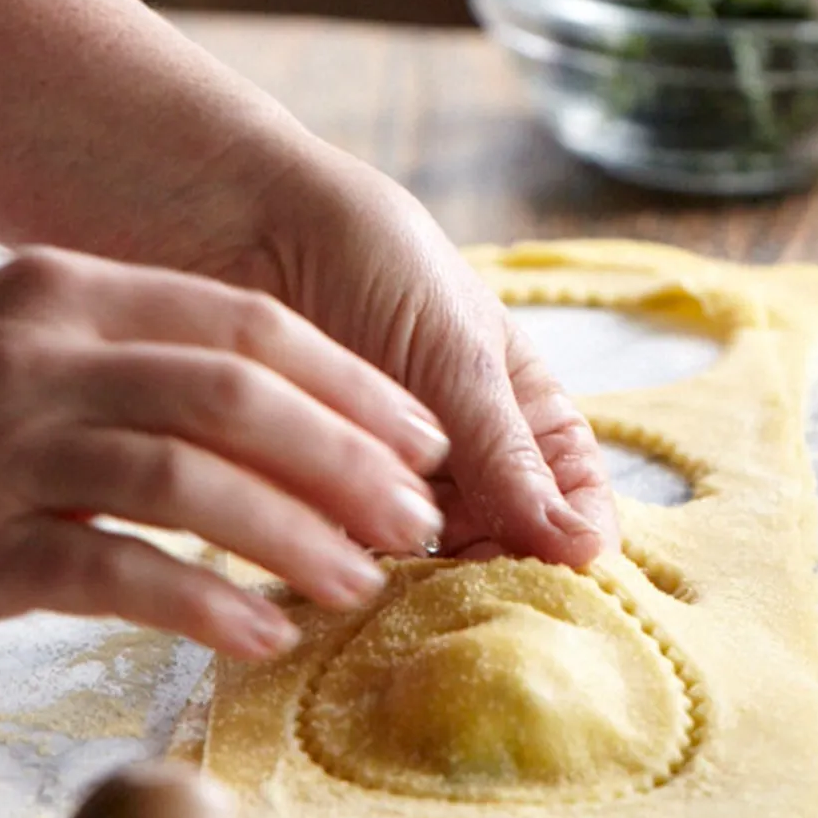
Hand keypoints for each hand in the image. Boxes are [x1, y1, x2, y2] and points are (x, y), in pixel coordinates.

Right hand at [0, 246, 450, 656]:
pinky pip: (115, 572)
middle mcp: (38, 353)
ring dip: (295, 536)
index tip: (423, 438)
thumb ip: (143, 361)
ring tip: (363, 582)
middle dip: (348, 459)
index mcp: (69, 291)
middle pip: (235, 396)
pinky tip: (264, 634)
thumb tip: (293, 416)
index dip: (352, 383)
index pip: (248, 324)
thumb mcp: (23, 347)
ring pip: (187, 482)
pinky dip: (204, 604)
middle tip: (420, 518)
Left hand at [215, 150, 619, 565]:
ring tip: (415, 587)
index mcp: (522, 413)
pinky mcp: (320, 507)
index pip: (576, 496)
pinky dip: (357, 576)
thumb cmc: (367, 263)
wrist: (233, 222)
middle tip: (483, 596)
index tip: (570, 571)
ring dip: (429, 587)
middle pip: (508, 550)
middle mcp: (465, 461)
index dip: (581, 539)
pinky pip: (353, 563)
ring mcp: (392, 487)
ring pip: (434, 569)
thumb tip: (584, 551)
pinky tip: (352, 577)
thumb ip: (508, 455)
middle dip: (500, 578)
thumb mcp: (456, 355)